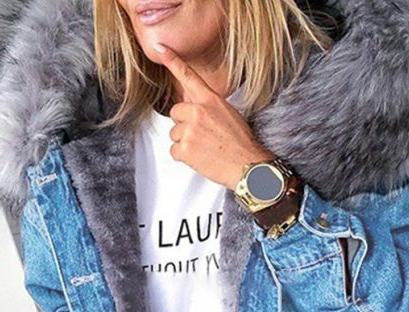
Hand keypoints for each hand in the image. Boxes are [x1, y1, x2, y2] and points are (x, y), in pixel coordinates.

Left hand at [154, 42, 273, 189]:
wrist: (247, 166)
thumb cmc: (241, 143)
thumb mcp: (228, 114)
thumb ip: (207, 106)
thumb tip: (192, 105)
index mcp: (210, 100)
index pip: (188, 76)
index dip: (172, 60)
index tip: (160, 48)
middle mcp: (198, 111)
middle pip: (175, 112)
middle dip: (184, 124)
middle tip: (202, 136)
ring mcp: (190, 130)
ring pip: (174, 134)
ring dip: (185, 142)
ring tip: (204, 148)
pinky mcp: (185, 148)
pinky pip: (174, 151)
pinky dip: (184, 157)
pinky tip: (200, 157)